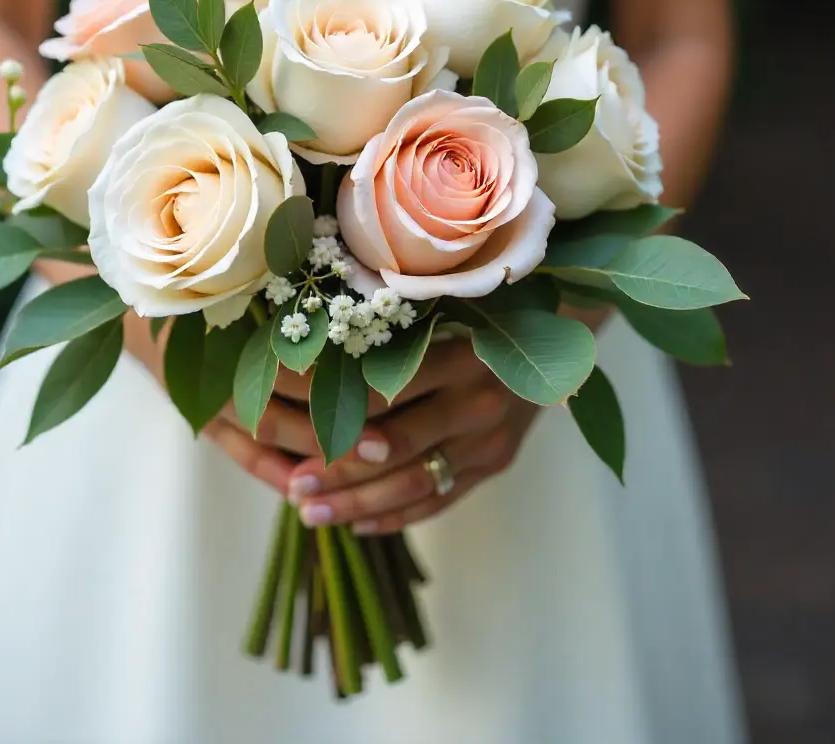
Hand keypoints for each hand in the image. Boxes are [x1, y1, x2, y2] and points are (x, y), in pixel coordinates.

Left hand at [200, 338, 483, 496]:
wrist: (552, 342)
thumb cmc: (479, 315)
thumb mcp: (438, 311)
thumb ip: (383, 334)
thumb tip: (304, 352)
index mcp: (458, 354)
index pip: (379, 392)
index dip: (326, 410)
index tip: (282, 421)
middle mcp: (479, 400)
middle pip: (395, 448)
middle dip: (338, 471)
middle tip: (293, 486)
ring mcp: (491, 439)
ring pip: (415, 484)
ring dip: (358, 504)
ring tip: (311, 514)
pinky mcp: (496, 464)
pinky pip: (441, 499)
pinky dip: (397, 515)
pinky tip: (357, 523)